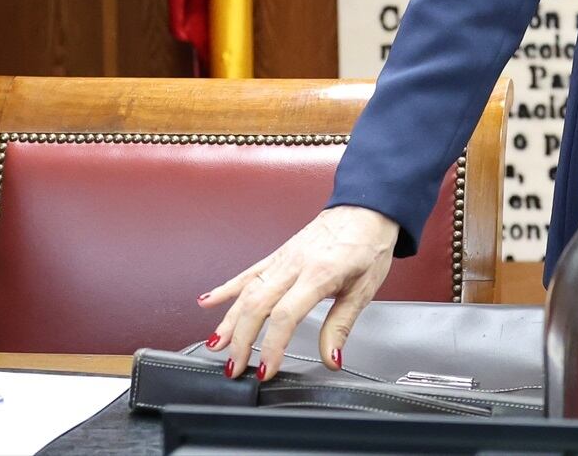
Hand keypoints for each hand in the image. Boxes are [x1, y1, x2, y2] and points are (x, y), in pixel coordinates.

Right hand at [197, 205, 399, 380]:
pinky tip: (208, 301)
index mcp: (319, 273)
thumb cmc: (369, 244)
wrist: (368, 207)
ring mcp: (283, 258)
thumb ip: (341, 326)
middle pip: (257, 305)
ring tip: (215, 345)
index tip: (266, 370)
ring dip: (229, 320)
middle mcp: (295, 264)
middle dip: (241, 341)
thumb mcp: (364, 289)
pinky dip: (226, 288)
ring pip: (247, 290)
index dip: (272, 346)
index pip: (285, 315)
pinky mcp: (279, 254)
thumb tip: (331, 358)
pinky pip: (248, 272)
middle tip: (235, 369)